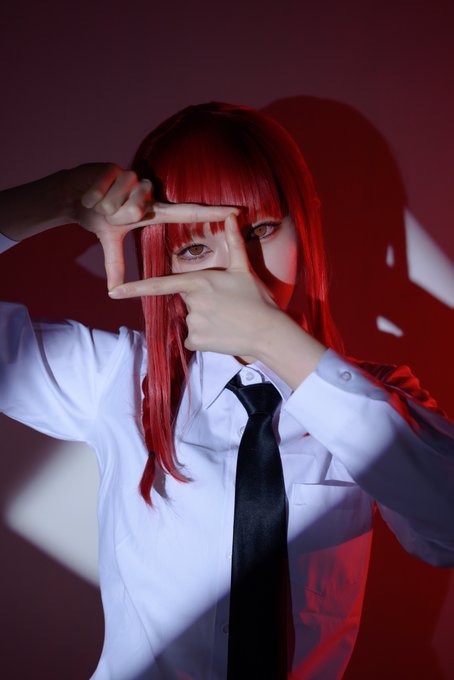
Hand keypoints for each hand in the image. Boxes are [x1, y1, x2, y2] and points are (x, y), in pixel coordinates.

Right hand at [64, 163, 235, 288]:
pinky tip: (91, 194)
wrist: (72, 194)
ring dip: (105, 205)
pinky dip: (94, 195)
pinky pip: (106, 189)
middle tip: (109, 214)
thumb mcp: (108, 241)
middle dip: (117, 214)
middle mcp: (148, 193)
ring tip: (101, 203)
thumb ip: (116, 264)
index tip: (237, 212)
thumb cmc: (97, 216)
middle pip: (138, 208)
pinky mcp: (116, 168)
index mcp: (151, 211)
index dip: (212, 212)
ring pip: (123, 199)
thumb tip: (115, 292)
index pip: (187, 212)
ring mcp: (133, 179)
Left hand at [109, 213, 280, 359]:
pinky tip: (222, 335)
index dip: (135, 288)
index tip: (114, 291)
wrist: (269, 333)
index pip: (160, 284)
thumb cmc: (258, 299)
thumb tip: (231, 215)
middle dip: (201, 303)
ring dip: (205, 321)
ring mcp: (193, 323)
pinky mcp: (197, 341)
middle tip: (226, 306)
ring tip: (228, 321)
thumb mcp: (244, 270)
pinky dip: (206, 339)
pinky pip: (194, 339)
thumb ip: (234, 242)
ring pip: (191, 320)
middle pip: (186, 301)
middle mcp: (192, 302)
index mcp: (199, 281)